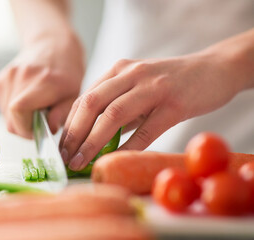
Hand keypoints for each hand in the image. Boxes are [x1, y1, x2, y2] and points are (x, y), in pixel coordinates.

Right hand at [0, 34, 83, 137]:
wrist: (53, 44)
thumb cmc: (67, 71)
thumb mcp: (74, 95)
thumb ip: (61, 114)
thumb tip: (48, 130)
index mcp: (43, 82)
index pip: (18, 112)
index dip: (27, 129)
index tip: (40, 131)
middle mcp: (21, 77)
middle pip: (10, 119)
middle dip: (25, 128)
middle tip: (40, 123)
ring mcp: (8, 77)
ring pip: (5, 115)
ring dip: (19, 120)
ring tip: (35, 109)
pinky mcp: (1, 79)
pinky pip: (3, 105)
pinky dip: (14, 110)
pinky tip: (28, 101)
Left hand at [60, 50, 248, 170]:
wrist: (213, 69)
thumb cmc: (171, 82)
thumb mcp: (137, 87)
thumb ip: (117, 105)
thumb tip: (93, 136)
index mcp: (119, 70)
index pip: (84, 98)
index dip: (70, 124)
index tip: (62, 147)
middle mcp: (131, 74)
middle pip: (92, 104)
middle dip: (74, 134)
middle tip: (66, 158)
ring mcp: (153, 87)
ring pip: (113, 115)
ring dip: (93, 142)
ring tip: (81, 162)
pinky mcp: (174, 104)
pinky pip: (146, 130)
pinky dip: (127, 148)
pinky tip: (115, 161)